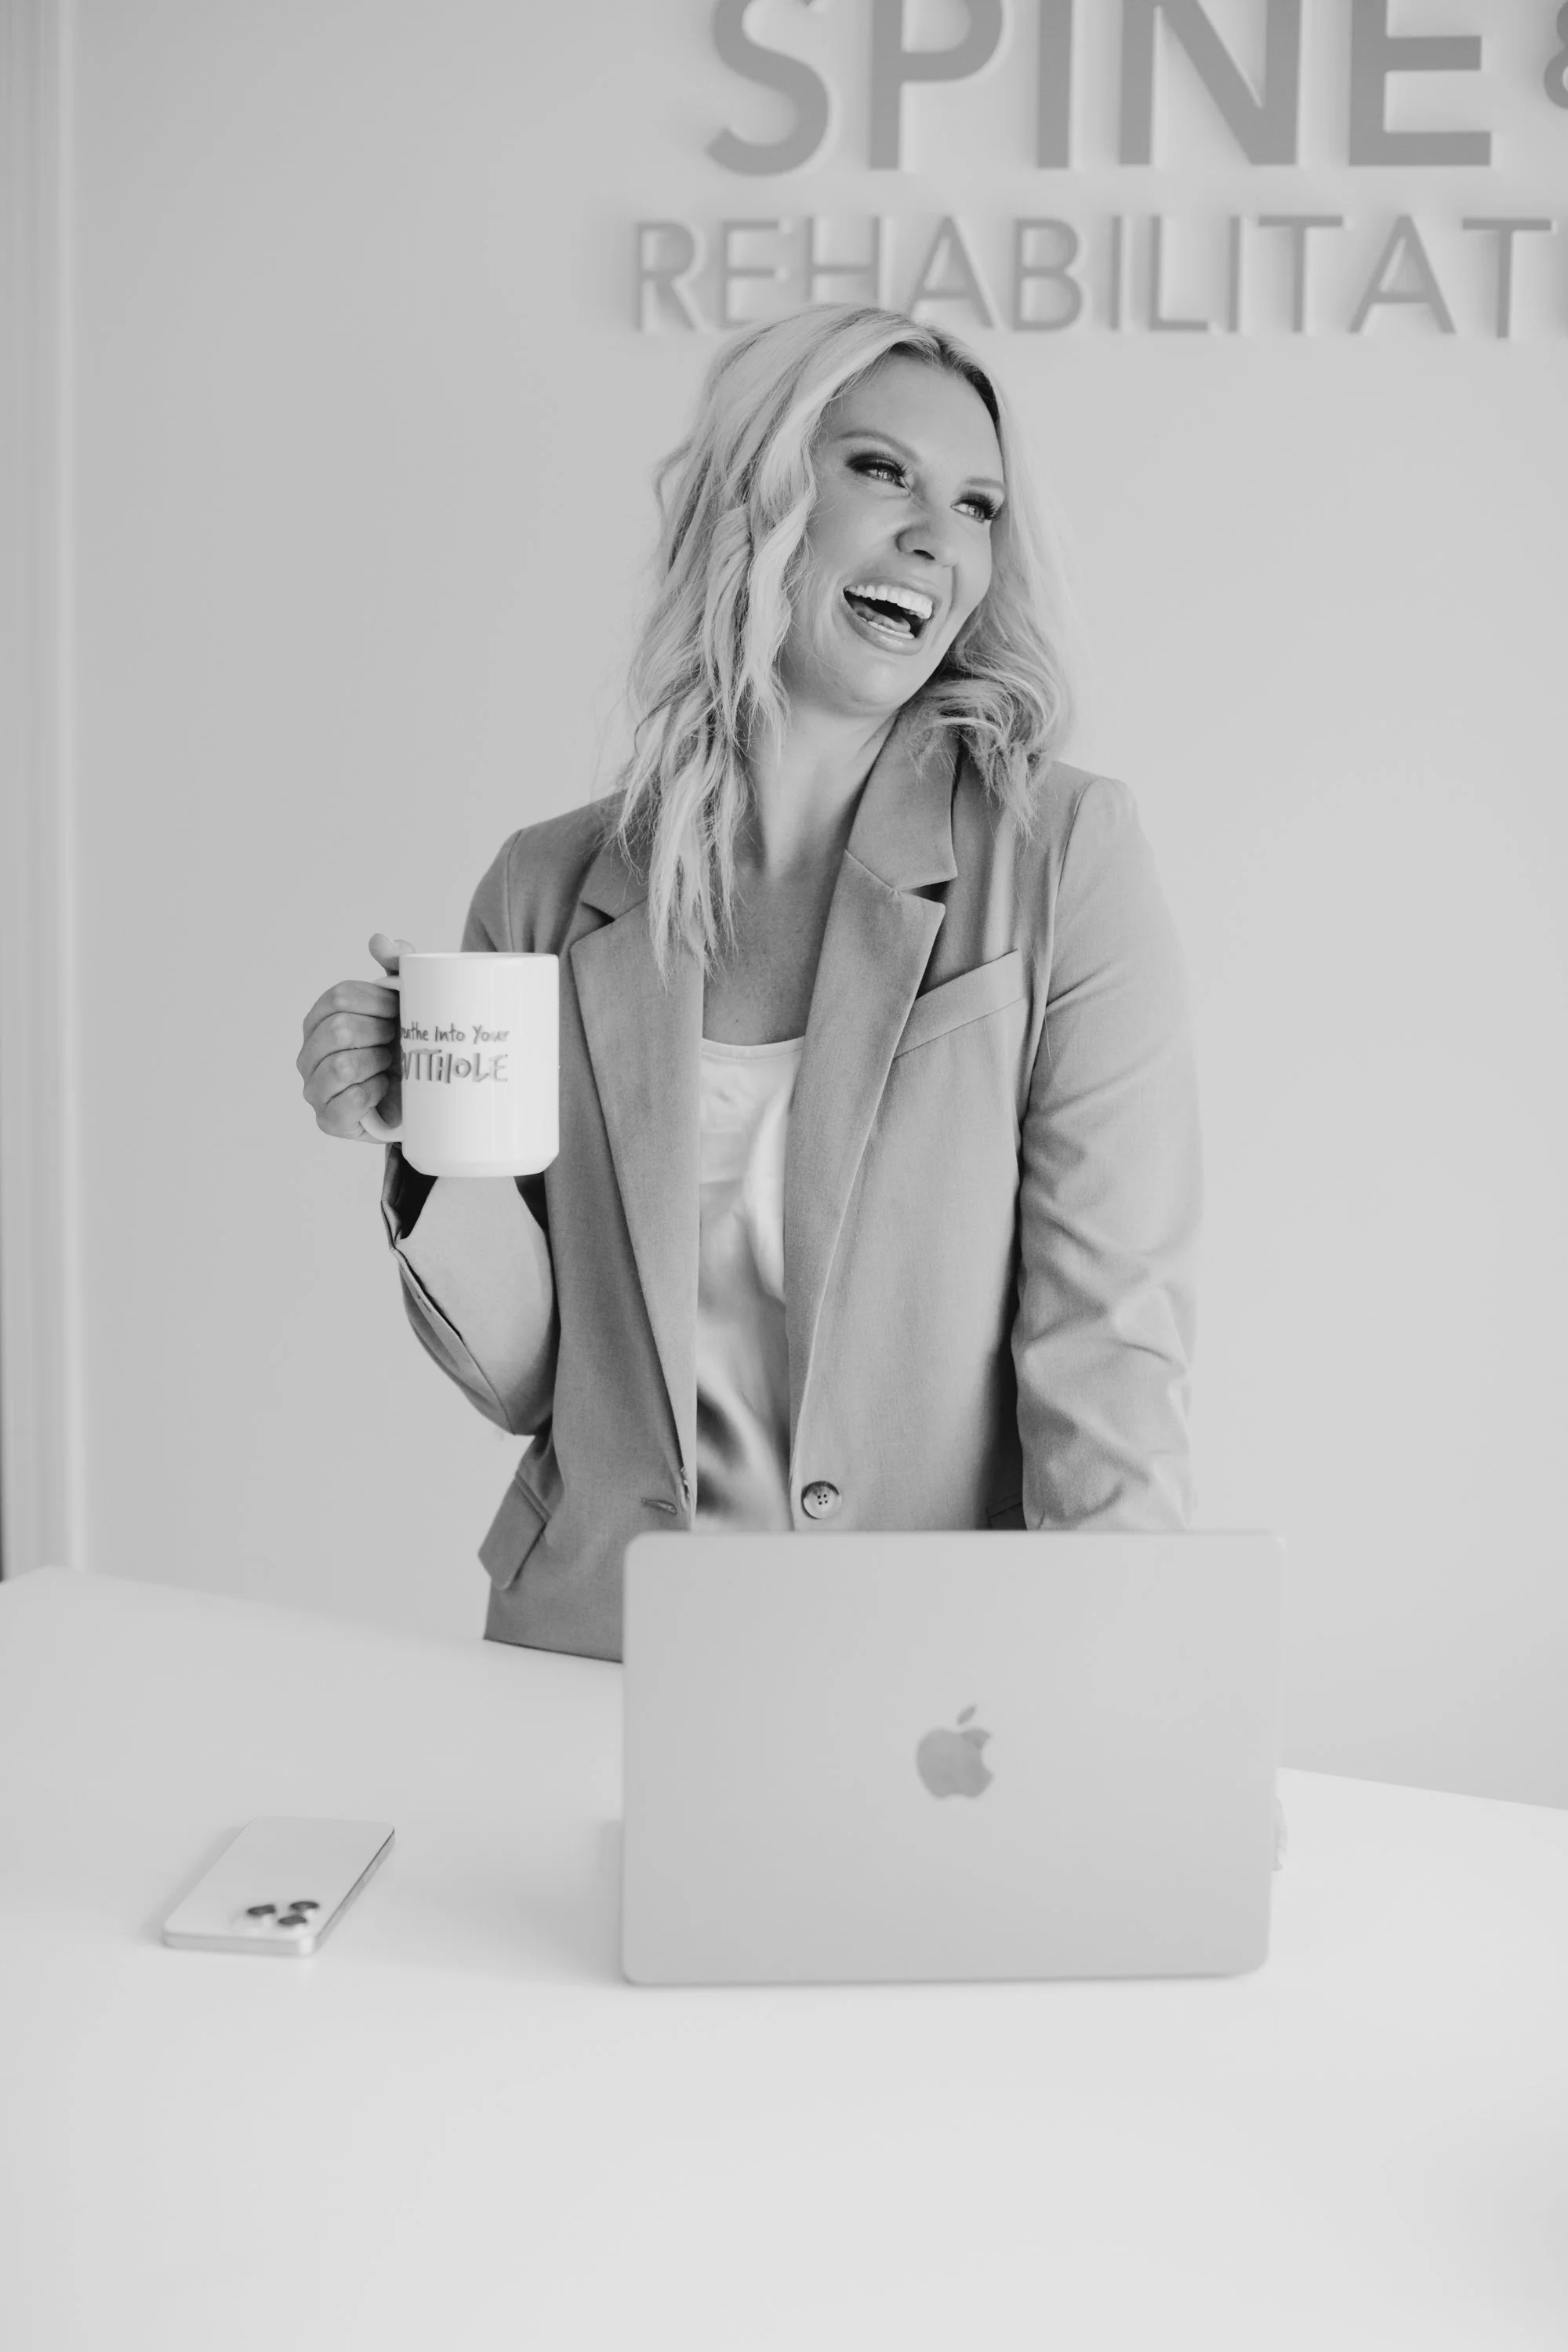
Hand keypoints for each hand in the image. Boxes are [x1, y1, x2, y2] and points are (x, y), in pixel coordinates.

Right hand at [297, 933, 410, 1142]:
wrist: (425, 1097)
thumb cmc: (409, 1044)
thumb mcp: (410, 1001)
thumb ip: (397, 965)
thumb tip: (378, 939)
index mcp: (320, 1018)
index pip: (339, 997)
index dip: (378, 1001)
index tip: (402, 1009)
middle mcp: (309, 1052)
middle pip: (340, 1029)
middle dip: (380, 1033)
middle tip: (399, 1040)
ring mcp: (314, 1088)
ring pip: (341, 1066)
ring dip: (377, 1063)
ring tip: (392, 1065)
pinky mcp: (328, 1121)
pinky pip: (346, 1102)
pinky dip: (372, 1094)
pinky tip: (384, 1089)